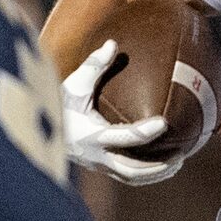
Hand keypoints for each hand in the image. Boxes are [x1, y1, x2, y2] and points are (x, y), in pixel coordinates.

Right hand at [60, 39, 180, 183]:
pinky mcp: (101, 168)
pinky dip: (147, 175)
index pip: (123, 137)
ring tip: (178, 162)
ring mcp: (99, 165)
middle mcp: (96, 155)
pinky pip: (127, 177)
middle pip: (133, 168)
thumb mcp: (73, 84)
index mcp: (90, 135)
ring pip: (132, 177)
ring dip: (157, 173)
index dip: (145, 132)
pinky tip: (164, 166)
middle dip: (159, 164)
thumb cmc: (60, 103)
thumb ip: (93, 65)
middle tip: (181, 153)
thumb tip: (113, 44)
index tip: (164, 123)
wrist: (40, 130)